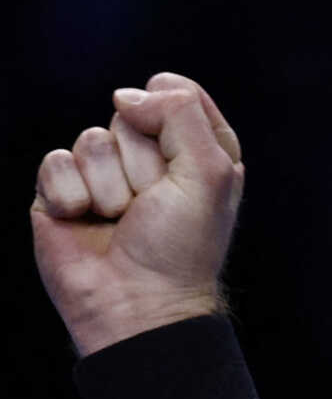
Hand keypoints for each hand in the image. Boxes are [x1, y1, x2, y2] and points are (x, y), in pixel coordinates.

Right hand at [29, 72, 246, 356]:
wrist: (137, 303)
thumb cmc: (181, 247)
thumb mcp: (210, 174)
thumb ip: (182, 114)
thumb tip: (126, 96)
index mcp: (198, 153)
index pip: (179, 95)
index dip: (173, 115)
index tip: (179, 156)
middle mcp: (151, 159)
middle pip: (131, 116)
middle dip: (143, 163)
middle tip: (151, 206)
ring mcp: (104, 174)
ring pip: (92, 139)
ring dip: (110, 185)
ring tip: (121, 220)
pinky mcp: (62, 191)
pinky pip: (55, 162)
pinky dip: (72, 195)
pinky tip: (84, 221)